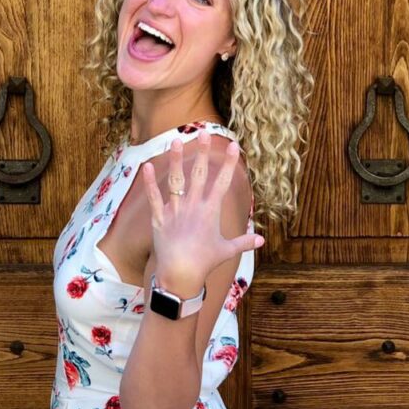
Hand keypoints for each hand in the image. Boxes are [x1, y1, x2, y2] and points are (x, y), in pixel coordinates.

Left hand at [141, 130, 264, 291]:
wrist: (180, 274)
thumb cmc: (205, 263)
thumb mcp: (226, 251)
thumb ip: (243, 242)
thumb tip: (261, 240)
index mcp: (211, 211)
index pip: (222, 181)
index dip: (229, 163)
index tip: (234, 146)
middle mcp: (194, 206)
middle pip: (198, 174)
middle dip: (202, 152)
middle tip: (203, 133)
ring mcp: (175, 210)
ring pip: (175, 180)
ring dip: (175, 160)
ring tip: (175, 140)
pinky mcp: (159, 218)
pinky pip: (154, 197)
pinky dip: (149, 182)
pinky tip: (146, 165)